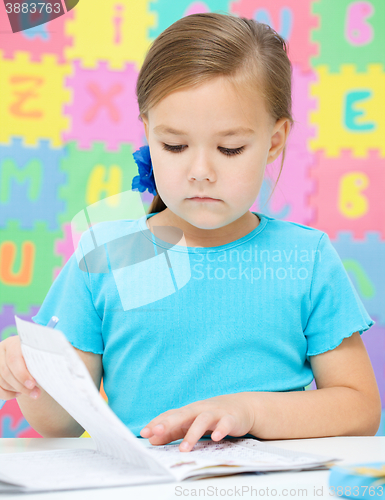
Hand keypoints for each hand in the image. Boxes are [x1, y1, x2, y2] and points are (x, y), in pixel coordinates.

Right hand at [0, 336, 40, 400]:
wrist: (32, 362)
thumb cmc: (40, 357)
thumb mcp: (42, 356)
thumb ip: (42, 360)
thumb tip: (50, 370)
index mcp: (14, 342)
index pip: (14, 359)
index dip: (22, 373)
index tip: (33, 384)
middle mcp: (2, 349)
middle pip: (6, 371)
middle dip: (21, 385)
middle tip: (36, 394)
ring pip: (1, 380)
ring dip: (16, 389)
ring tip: (31, 392)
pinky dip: (7, 394)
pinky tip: (19, 393)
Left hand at [140, 393, 254, 451]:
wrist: (241, 407)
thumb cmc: (212, 416)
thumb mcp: (191, 423)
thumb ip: (173, 431)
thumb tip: (152, 439)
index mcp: (189, 411)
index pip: (170, 415)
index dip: (157, 423)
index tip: (144, 433)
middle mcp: (200, 410)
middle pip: (182, 415)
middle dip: (168, 424)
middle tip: (155, 433)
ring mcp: (215, 413)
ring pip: (202, 421)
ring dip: (192, 434)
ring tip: (183, 449)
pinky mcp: (230, 418)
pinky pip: (225, 424)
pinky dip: (221, 430)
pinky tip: (216, 438)